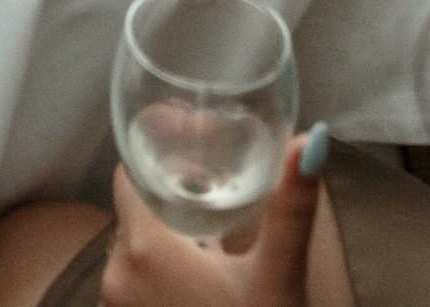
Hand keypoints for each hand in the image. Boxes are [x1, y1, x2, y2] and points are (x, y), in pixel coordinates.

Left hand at [100, 130, 321, 306]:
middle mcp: (115, 276)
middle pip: (134, 217)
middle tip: (214, 209)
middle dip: (168, 210)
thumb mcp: (280, 273)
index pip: (130, 180)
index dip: (159, 165)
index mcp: (144, 247)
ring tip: (210, 253)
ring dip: (165, 250)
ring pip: (132, 256)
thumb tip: (314, 138)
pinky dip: (158, 284)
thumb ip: (293, 205)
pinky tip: (199, 293)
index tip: (192, 163)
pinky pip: (133, 292)